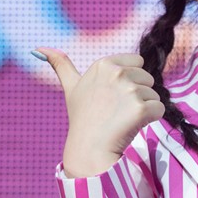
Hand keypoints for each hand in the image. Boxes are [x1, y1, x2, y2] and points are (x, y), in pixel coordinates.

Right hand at [35, 48, 165, 177]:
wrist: (90, 148)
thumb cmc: (82, 119)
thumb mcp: (70, 88)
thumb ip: (61, 65)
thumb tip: (38, 49)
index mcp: (104, 64)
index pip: (137, 63)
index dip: (130, 80)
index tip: (114, 96)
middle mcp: (117, 73)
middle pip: (147, 78)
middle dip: (138, 94)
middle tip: (118, 111)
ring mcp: (129, 90)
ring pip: (153, 95)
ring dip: (144, 108)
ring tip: (123, 119)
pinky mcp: (141, 108)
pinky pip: (159, 109)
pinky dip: (151, 119)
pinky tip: (133, 126)